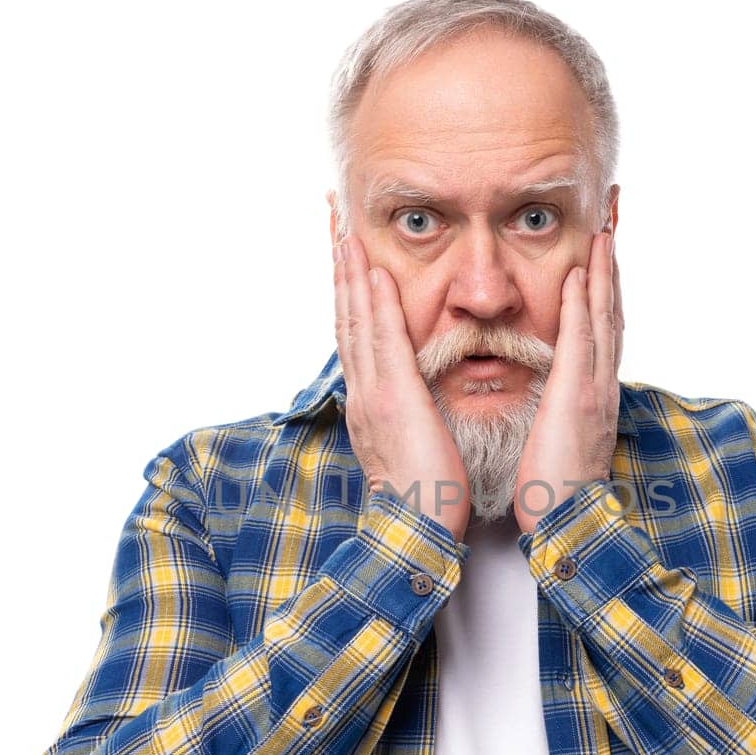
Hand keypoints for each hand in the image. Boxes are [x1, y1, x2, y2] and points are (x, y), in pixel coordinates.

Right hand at [334, 234, 471, 541]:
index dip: (349, 290)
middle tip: (333, 222)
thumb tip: (411, 399)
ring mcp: (373, 394)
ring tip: (344, 230)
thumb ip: (408, 414)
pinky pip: (382, 342)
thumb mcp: (411, 444)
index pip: (357, 333)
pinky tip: (372, 272)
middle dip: (339, 267)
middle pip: (346, 316)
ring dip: (349, 273)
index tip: (346, 252)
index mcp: (370, 400)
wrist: (414, 532)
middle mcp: (363, 391)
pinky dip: (374, 305)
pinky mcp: (392, 400)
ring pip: (356, 321)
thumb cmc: (423, 496)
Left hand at [513, 229, 622, 534]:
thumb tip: (552, 395)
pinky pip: (581, 342)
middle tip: (614, 220)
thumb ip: (559, 408)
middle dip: (612, 264)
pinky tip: (578, 274)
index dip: (602, 286)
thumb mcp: (559, 436)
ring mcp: (594, 388)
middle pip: (609, 310)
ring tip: (604, 230)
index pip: (599, 327)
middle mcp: (600, 382)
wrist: (568, 523)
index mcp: (592, 391)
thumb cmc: (555, 488)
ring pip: (602, 317)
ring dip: (604, 271)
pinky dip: (582, 305)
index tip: (601, 250)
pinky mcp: (578, 397)